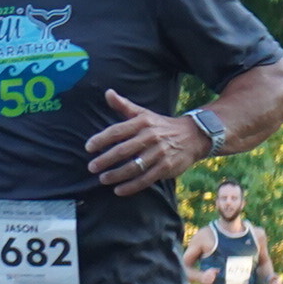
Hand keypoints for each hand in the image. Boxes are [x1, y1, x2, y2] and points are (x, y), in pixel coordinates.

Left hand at [83, 91, 208, 197]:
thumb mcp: (144, 113)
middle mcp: (151, 137)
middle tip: (91, 167)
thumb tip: (107, 92)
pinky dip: (131, 186)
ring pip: (133, 167)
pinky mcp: (166, 167)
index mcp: (143, 122)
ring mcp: (159, 153)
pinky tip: (119, 190)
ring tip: (103, 179)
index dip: (101, 139)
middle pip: (123, 150)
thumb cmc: (161, 125)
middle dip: (105, 160)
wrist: (193, 136)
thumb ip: (124, 106)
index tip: (88, 147)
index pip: (117, 131)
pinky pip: (146, 179)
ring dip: (116, 175)